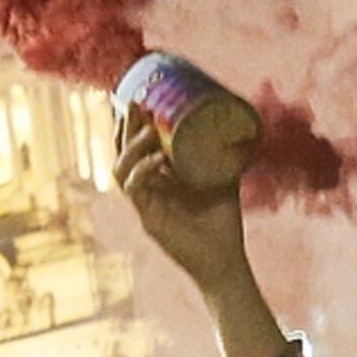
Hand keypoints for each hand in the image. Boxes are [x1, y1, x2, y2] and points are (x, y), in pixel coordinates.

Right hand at [118, 116, 251, 293]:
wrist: (226, 258)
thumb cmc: (223, 220)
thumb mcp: (222, 175)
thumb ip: (222, 153)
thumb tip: (235, 121)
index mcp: (157, 178)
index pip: (133, 146)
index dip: (130, 123)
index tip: (138, 97)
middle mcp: (145, 189)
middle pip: (121, 153)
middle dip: (125, 127)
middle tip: (136, 103)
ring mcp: (144, 205)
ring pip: (121, 169)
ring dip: (131, 146)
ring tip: (149, 128)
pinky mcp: (148, 219)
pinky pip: (136, 190)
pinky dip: (143, 171)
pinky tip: (158, 158)